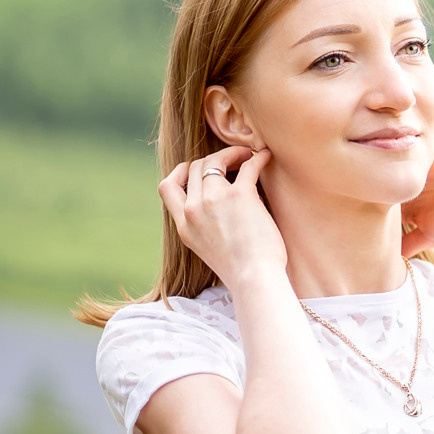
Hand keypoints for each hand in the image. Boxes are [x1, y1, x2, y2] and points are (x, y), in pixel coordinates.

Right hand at [159, 145, 287, 286]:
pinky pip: (248, 166)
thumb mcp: (207, 249)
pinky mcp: (240, 195)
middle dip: (213, 160)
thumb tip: (221, 207)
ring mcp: (214, 200)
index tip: (197, 170)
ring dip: (232, 154)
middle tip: (232, 162)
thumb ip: (205, 227)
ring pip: (215, 161)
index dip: (180, 172)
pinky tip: (266, 157)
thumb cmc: (240, 270)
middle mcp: (193, 210)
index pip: (167, 187)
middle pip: (195, 168)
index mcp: (183, 226)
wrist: (254, 279)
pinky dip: (257, 158)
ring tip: (247, 157)